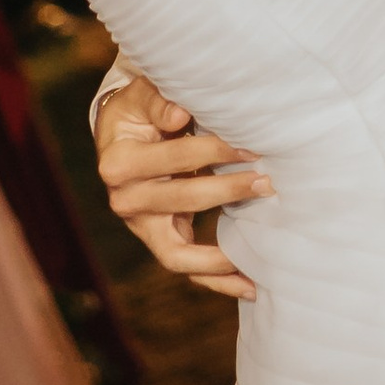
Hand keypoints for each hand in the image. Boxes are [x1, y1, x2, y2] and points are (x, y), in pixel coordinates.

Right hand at [94, 69, 269, 300]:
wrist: (120, 139)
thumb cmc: (137, 112)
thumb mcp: (140, 97)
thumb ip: (158, 101)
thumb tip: (180, 114)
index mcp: (119, 163)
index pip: (174, 159)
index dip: (213, 152)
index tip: (250, 146)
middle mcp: (125, 201)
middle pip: (183, 201)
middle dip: (229, 190)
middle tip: (265, 181)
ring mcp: (141, 227)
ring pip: (180, 255)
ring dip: (222, 254)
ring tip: (260, 254)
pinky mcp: (159, 240)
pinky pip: (188, 267)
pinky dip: (217, 280)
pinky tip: (251, 287)